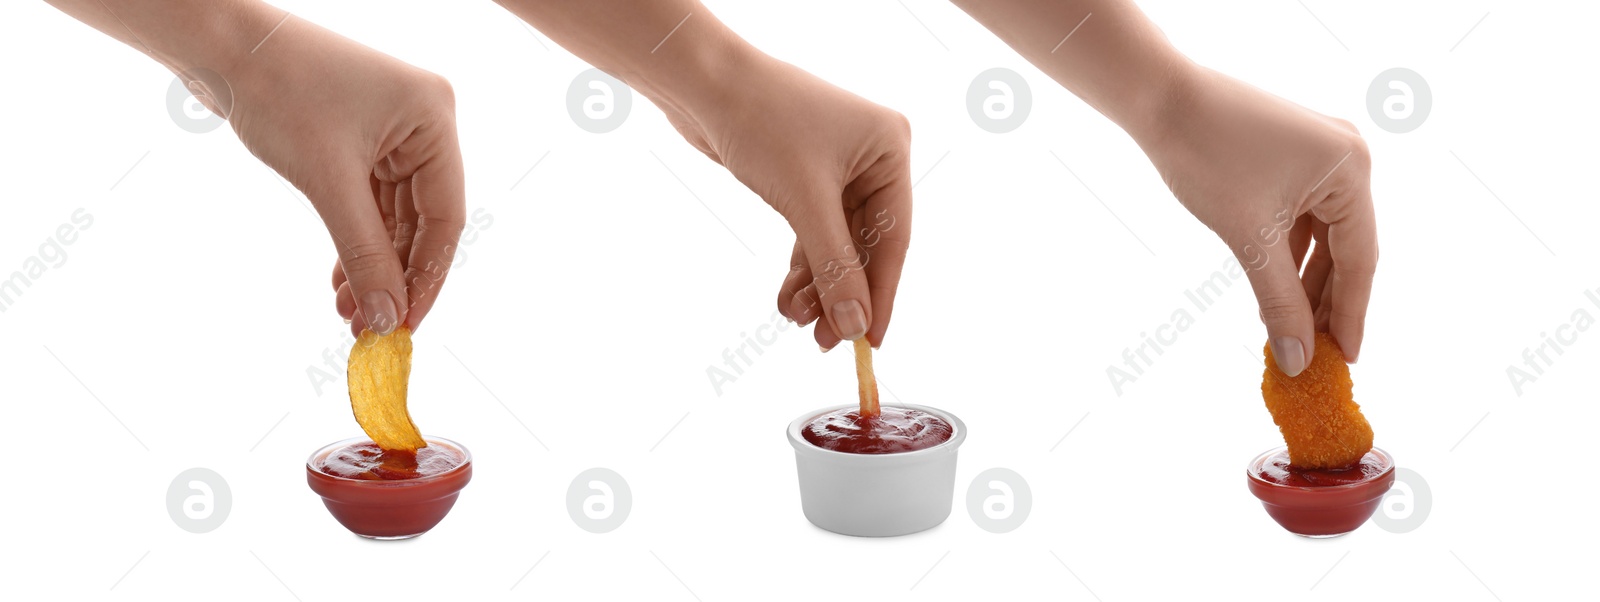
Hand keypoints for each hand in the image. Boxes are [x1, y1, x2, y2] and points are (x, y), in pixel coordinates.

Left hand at [222, 18, 466, 335]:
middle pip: (422, 221)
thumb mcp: (328, 181)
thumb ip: (364, 253)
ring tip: (351, 314)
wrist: (221, 44)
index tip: (406, 325)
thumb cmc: (279, 89)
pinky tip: (341, 282)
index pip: (446, 216)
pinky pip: (369, 204)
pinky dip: (355, 242)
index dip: (427, 276)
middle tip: (373, 328)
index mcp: (434, 120)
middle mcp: (422, 125)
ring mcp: (391, 133)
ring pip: (393, 218)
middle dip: (394, 276)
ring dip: (372, 265)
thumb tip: (386, 318)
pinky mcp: (360, 141)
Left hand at [668, 52, 913, 350]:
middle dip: (842, 294)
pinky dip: (802, 266)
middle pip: (865, 246)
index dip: (882, 294)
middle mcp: (872, 159)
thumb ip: (834, 267)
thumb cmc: (762, 121)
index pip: (895, 238)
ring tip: (796, 320)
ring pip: (836, 244)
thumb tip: (855, 325)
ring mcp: (838, 169)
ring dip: (818, 285)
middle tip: (824, 341)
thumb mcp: (805, 201)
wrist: (703, 82)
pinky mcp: (805, 178)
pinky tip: (788, 298)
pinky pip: (813, 233)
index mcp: (891, 150)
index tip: (872, 342)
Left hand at [1141, 66, 1376, 374]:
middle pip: (1345, 248)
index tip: (1346, 361)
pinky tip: (1274, 291)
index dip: (1352, 314)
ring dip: (1304, 282)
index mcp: (1351, 170)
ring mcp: (1320, 153)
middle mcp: (1347, 157)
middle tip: (1313, 354)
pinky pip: (1301, 217)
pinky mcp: (1291, 155)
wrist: (1159, 98)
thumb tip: (1297, 358)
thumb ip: (1278, 301)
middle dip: (1326, 302)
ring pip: (1320, 236)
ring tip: (1291, 331)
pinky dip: (1288, 254)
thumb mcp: (1249, 238)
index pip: (1361, 259)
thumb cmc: (1205, 154)